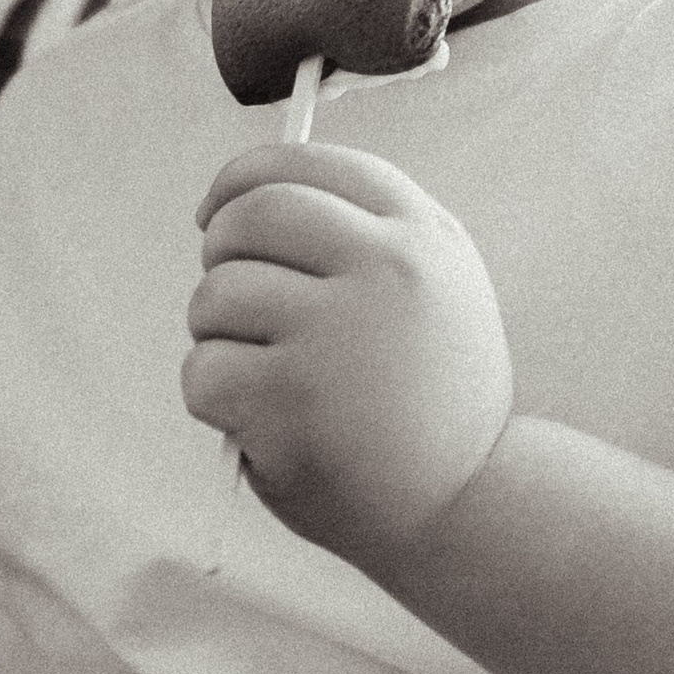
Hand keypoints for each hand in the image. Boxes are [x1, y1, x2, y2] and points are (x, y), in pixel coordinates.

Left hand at [183, 140, 512, 561]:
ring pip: (215, 295)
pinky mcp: (292, 402)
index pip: (312, 165)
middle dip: (218, 249)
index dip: (246, 177)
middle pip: (253, 215)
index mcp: (423, 238)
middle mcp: (388, 273)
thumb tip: (246, 192)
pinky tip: (256, 421)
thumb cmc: (433, 399)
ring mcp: (338, 336)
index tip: (216, 208)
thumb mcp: (438, 292)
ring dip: (215, 334)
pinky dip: (211, 398)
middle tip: (226, 294)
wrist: (470, 508)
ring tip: (261, 372)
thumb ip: (367, 234)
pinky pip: (204, 371)